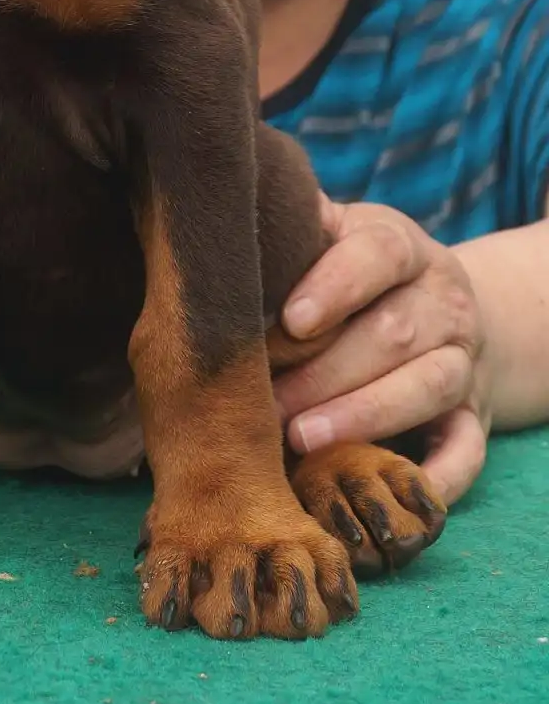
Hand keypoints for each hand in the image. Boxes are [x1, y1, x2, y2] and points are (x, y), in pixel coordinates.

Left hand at [273, 196, 491, 505]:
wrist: (447, 310)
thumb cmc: (358, 274)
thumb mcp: (336, 236)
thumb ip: (297, 229)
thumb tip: (228, 216)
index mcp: (405, 248)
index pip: (378, 255)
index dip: (335, 285)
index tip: (290, 318)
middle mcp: (444, 301)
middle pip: (392, 334)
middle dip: (323, 371)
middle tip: (265, 400)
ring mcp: (465, 361)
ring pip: (426, 388)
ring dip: (362, 415)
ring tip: (301, 438)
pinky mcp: (476, 418)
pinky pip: (468, 451)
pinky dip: (438, 475)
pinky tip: (391, 487)